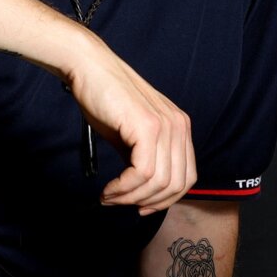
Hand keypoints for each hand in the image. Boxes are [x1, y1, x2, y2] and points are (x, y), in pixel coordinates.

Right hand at [64, 39, 196, 214]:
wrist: (90, 68)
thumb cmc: (106, 100)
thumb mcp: (131, 136)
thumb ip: (143, 159)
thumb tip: (141, 192)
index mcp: (180, 127)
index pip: (186, 177)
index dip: (165, 200)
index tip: (140, 208)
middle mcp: (179, 126)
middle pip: (176, 184)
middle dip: (147, 203)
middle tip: (119, 204)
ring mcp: (166, 125)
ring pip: (159, 182)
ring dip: (131, 197)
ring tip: (109, 197)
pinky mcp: (148, 127)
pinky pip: (143, 173)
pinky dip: (124, 188)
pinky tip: (109, 189)